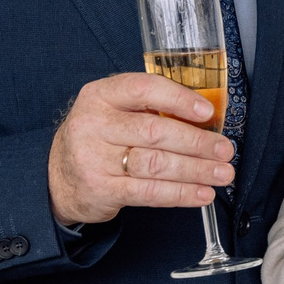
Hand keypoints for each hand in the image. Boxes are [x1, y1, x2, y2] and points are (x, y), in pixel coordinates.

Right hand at [47, 73, 236, 226]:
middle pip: (155, 131)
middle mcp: (93, 124)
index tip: (208, 112)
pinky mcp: (100, 189)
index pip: (143, 89)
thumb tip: (207, 118)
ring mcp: (93, 158)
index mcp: (100, 96)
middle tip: (225, 150)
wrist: (58, 178)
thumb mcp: (114, 112)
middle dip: (197, 142)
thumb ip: (151, 108)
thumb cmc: (100, 139)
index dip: (179, 99)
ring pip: (155, 164)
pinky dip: (181, 194)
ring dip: (196, 170)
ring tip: (222, 174)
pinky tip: (202, 193)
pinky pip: (149, 192)